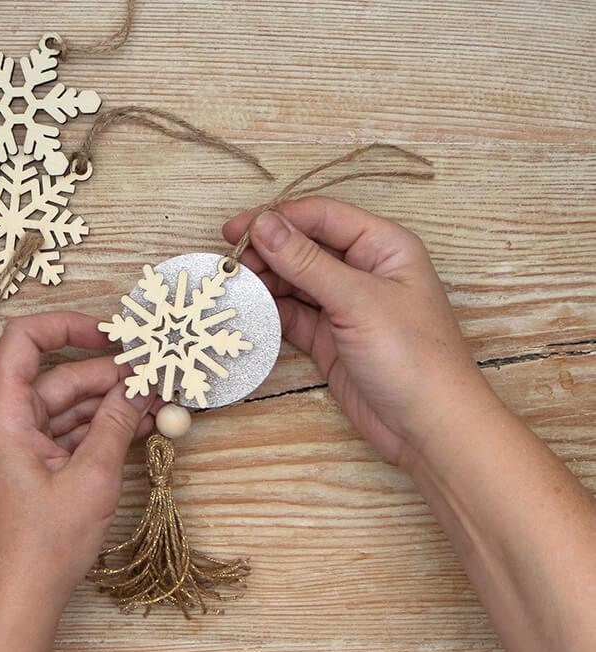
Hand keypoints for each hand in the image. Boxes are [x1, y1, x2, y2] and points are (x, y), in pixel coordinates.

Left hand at [0, 312, 155, 651]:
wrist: (12, 603)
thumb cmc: (38, 549)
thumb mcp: (92, 478)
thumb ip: (117, 422)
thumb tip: (140, 386)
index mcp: (1, 413)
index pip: (24, 338)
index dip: (69, 325)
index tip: (111, 333)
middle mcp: (0, 421)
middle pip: (57, 376)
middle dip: (108, 375)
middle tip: (154, 375)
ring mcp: (12, 444)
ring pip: (64, 406)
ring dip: (108, 404)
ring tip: (154, 402)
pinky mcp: (25, 465)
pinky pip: (63, 432)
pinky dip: (96, 429)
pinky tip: (134, 427)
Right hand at [223, 196, 499, 467]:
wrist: (429, 427)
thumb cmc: (413, 356)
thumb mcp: (357, 300)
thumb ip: (306, 262)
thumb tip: (264, 225)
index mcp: (383, 246)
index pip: (322, 217)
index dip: (277, 218)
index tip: (237, 229)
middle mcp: (364, 270)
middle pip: (304, 247)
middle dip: (266, 251)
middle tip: (229, 264)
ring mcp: (346, 305)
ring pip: (295, 281)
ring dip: (265, 282)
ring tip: (233, 287)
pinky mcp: (331, 338)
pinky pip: (293, 314)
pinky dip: (271, 312)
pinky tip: (249, 311)